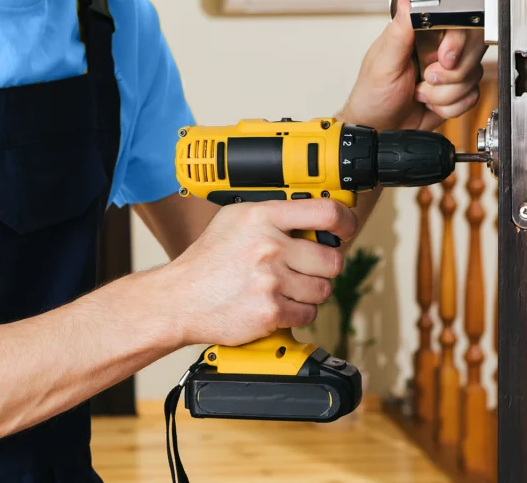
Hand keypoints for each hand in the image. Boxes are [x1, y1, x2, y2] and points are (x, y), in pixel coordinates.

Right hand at [165, 198, 357, 346]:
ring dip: (309, 292)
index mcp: (261, 217)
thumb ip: (272, 215)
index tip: (346, 228)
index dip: (345, 221)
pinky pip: (308, 314)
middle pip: (331, 258)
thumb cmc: (207, 262)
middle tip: (304, 268)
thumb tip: (312, 217)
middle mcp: (268, 246)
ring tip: (285, 288)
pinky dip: (297, 313)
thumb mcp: (234, 220)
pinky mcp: (270, 312)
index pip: (325, 212)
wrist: (180, 298)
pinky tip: (275, 304)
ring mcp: (270, 280)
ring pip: (323, 289)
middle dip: (322, 267)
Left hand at [340, 0, 487, 131]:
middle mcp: (437, 49)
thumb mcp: (382, 64)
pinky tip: (431, 104)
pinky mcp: (456, 91)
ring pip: (473, 75)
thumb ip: (398, 33)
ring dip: (445, 93)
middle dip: (450, 73)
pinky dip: (450, 107)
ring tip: (420, 94)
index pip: (457, 24)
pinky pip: (472, 96)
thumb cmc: (372, 95)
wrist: (378, 128)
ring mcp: (449, 71)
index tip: (443, 59)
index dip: (457, 42)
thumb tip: (408, 2)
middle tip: (426, 78)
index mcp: (420, 34)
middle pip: (473, 49)